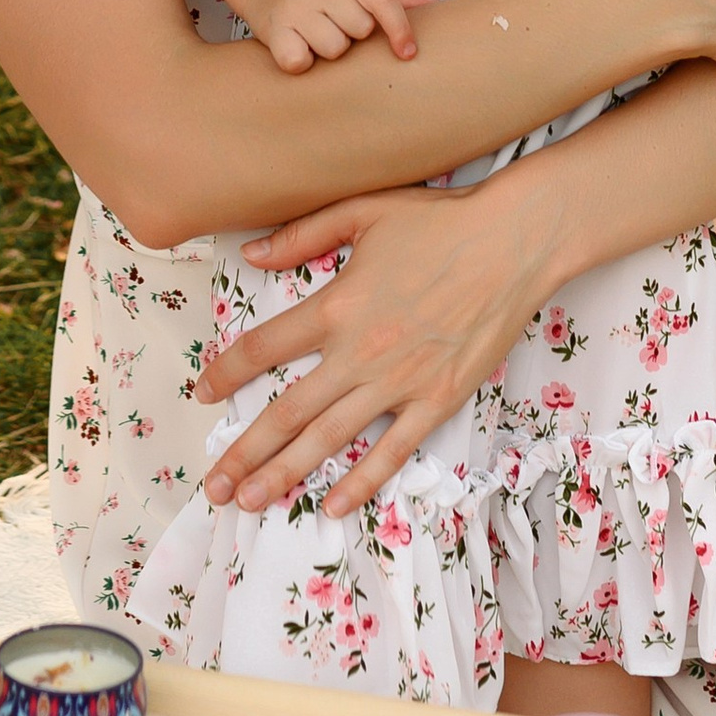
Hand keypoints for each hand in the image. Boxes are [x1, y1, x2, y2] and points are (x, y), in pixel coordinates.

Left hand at [198, 183, 542, 514]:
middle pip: (287, 413)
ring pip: (330, 440)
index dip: (226, 373)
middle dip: (246, 453)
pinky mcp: (437, 399)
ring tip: (253, 501)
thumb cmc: (439, 220)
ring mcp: (399, 382)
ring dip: (286, 475)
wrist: (513, 241)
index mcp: (336, 307)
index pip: (263, 348)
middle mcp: (359, 353)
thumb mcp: (363, 210)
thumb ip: (301, 234)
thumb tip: (250, 255)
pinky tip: (333, 504)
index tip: (202, 394)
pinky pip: (392, 451)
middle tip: (217, 486)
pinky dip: (361, 481)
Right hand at [246, 0, 416, 72]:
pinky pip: (300, 62)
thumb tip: (441, 11)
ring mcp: (294, 6)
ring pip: (333, 49)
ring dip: (329, 49)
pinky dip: (302, 60)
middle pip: (359, 30)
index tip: (408, 53)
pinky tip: (299, 46)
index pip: (381, 0)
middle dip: (352, 34)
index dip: (399, 29)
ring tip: (316, 33)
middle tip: (336, 23)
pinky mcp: (272, 30)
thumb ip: (395, 0)